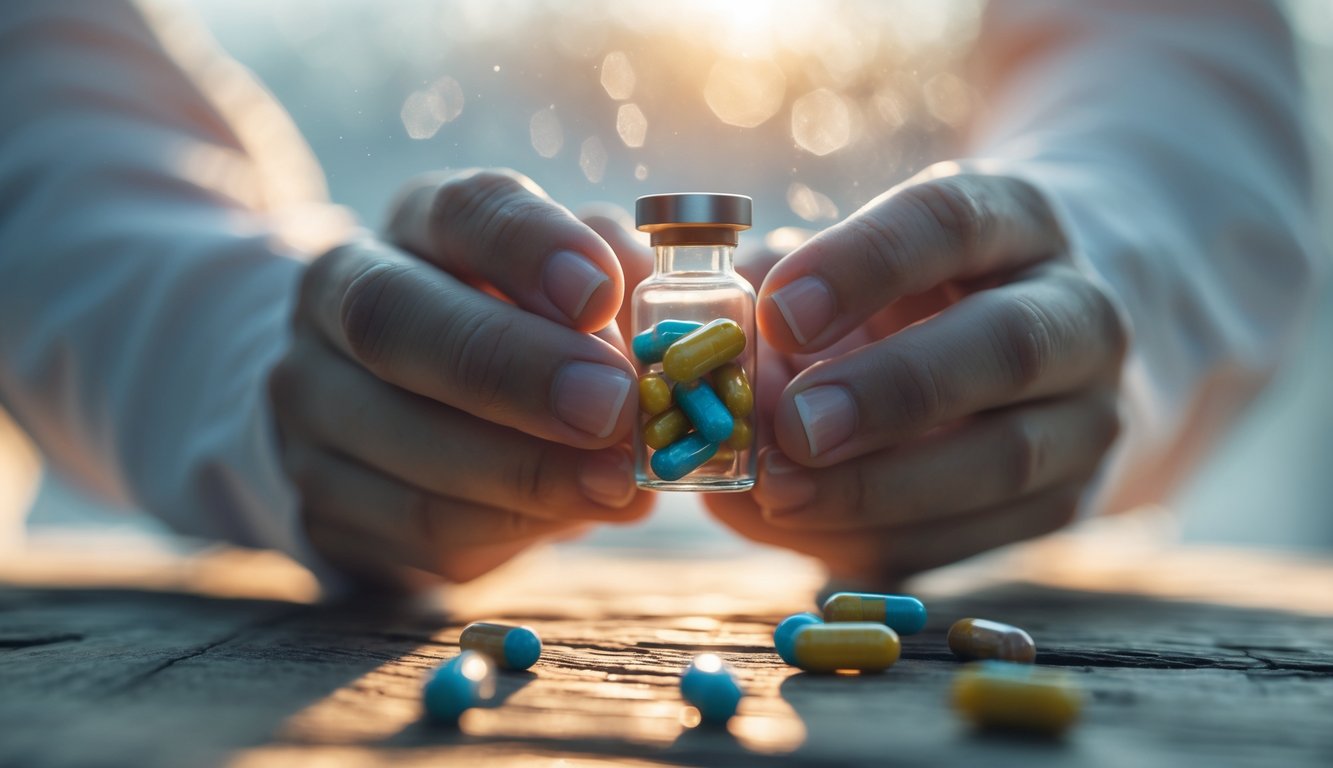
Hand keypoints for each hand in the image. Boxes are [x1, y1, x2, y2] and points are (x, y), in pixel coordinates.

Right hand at [270, 170, 650, 586]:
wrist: (396, 419)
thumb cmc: (517, 331)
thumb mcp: (566, 286)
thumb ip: (612, 280)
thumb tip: (654, 305)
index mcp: (418, 224)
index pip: (462, 210)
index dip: (529, 247)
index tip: (601, 292)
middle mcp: (339, 297)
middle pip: (394, 320)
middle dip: (514, 370)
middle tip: (612, 406)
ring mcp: (311, 400)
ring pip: (404, 439)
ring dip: (524, 470)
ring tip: (617, 481)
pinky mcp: (320, 497)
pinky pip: (414, 521)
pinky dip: (505, 525)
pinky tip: (570, 515)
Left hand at [706, 169, 1127, 581]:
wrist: (1052, 345)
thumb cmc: (921, 290)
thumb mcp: (863, 259)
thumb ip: (781, 290)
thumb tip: (710, 357)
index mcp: (1018, 219)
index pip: (952, 221)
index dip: (862, 264)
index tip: (777, 313)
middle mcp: (1078, 312)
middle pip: (1005, 346)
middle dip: (889, 391)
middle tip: (793, 427)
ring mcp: (1089, 415)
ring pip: (1006, 459)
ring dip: (881, 487)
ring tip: (778, 492)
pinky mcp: (1067, 502)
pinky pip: (977, 535)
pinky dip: (882, 537)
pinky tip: (799, 527)